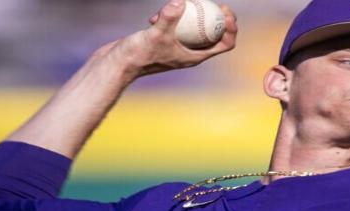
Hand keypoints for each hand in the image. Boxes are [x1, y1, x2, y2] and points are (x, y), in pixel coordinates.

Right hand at [103, 0, 237, 79]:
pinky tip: (157, 14)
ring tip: (180, 6)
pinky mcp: (165, 41)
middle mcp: (190, 53)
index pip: (225, 45)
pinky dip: (171, 17)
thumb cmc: (138, 55)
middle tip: (216, 4)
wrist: (117, 64)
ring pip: (194, 28)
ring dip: (191, 15)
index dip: (231, 28)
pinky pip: (176, 26)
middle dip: (218, 19)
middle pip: (214, 35)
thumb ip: (169, 18)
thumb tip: (181, 2)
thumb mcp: (155, 34)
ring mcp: (177, 47)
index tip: (226, 13)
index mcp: (196, 56)